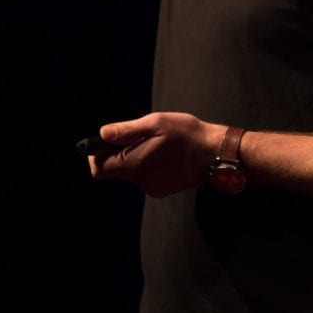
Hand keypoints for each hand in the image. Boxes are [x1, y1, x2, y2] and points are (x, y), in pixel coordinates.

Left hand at [87, 112, 225, 197]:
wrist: (216, 152)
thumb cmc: (187, 134)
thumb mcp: (156, 123)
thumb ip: (127, 130)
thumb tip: (102, 134)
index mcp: (135, 165)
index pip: (99, 169)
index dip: (96, 155)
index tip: (105, 142)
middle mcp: (140, 181)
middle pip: (115, 170)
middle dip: (119, 153)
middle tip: (138, 136)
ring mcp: (152, 188)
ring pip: (131, 173)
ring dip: (135, 158)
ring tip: (157, 144)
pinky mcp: (162, 190)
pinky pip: (145, 177)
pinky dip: (148, 165)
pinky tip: (165, 154)